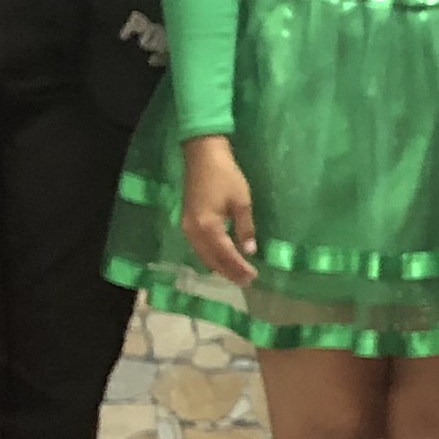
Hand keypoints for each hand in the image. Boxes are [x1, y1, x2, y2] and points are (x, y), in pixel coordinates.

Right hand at [177, 133, 256, 286]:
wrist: (202, 156)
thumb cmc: (225, 176)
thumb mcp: (241, 202)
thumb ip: (245, 228)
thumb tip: (249, 251)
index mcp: (207, 226)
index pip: (225, 255)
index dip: (238, 268)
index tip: (252, 277)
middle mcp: (193, 231)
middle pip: (211, 259)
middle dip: (228, 272)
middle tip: (246, 281)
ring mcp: (187, 227)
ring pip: (202, 255)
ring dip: (219, 266)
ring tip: (236, 274)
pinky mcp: (187, 222)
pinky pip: (198, 247)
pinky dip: (210, 257)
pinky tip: (221, 259)